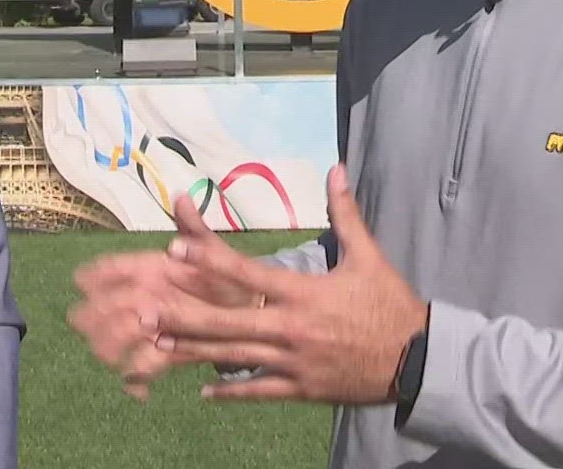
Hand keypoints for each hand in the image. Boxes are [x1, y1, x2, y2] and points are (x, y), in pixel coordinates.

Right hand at [66, 193, 256, 399]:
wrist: (250, 307)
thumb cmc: (225, 273)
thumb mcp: (213, 250)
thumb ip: (195, 229)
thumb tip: (183, 197)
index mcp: (149, 269)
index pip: (112, 267)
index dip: (94, 274)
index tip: (82, 280)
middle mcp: (143, 296)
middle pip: (103, 307)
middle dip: (94, 317)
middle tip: (94, 325)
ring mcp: (149, 324)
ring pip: (113, 338)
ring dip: (108, 349)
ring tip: (116, 359)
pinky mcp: (162, 349)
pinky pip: (139, 367)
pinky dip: (135, 380)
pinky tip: (140, 389)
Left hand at [152, 164, 428, 404]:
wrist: (417, 359)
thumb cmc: (391, 304)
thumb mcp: (368, 256)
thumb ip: (345, 213)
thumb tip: (336, 169)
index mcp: (304, 293)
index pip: (247, 274)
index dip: (208, 263)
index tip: (175, 251)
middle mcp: (292, 328)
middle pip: (228, 323)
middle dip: (184, 318)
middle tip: (145, 312)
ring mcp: (295, 362)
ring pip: (236, 357)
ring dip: (195, 351)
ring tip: (158, 346)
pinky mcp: (302, 388)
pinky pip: (259, 391)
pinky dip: (231, 392)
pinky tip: (204, 392)